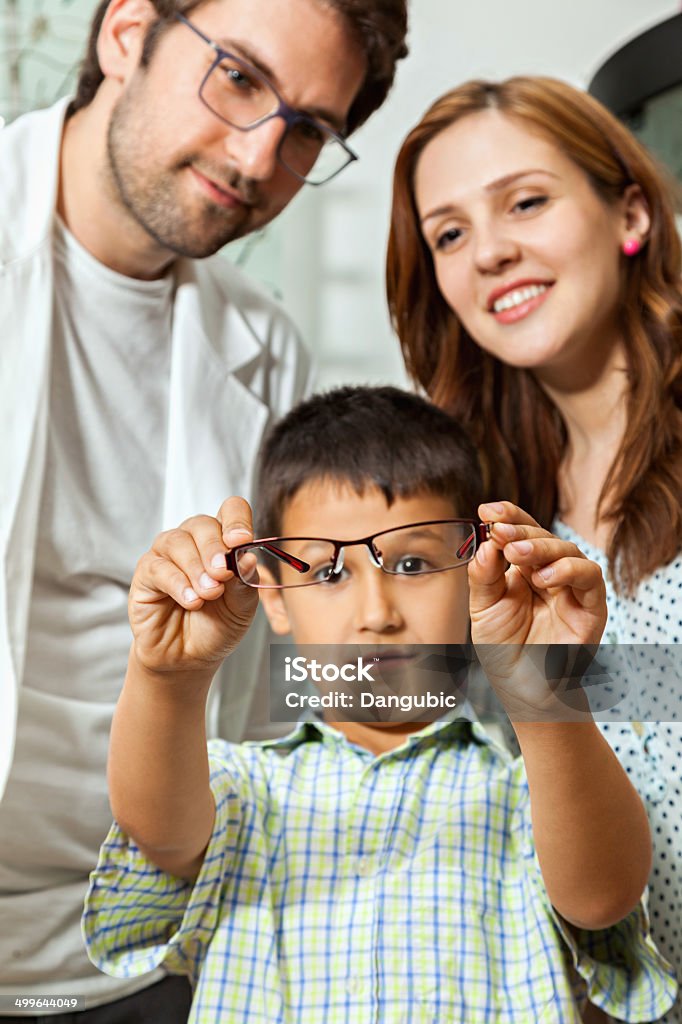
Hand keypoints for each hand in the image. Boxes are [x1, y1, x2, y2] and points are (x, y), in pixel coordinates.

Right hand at [128, 497, 258, 676]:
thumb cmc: (217, 626)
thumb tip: (247, 556)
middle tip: (222, 575)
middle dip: (215, 549)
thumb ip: (245, 581)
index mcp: (223, 541)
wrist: (190, 658)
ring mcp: (168, 555)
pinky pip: (159, 567)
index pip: (231, 510)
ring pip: (178, 542)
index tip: (241, 540)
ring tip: (208, 594)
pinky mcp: (147, 573)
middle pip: (202, 524)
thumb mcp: (242, 607)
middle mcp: (194, 541)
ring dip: (196, 568)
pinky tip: (191, 601)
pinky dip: (178, 584)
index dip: (236, 520)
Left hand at [468, 501, 606, 717]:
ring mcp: (572, 590)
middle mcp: (550, 575)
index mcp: (524, 571)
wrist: (524, 692)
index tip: (486, 510)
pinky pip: (590, 578)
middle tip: (499, 530)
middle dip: (520, 530)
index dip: (508, 517)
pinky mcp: (591, 609)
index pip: (521, 534)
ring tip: (516, 553)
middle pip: (543, 537)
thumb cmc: (505, 651)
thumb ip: (483, 576)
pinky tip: (542, 579)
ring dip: (541, 547)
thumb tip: (486, 543)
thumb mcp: (483, 609)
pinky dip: (567, 571)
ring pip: (569, 551)